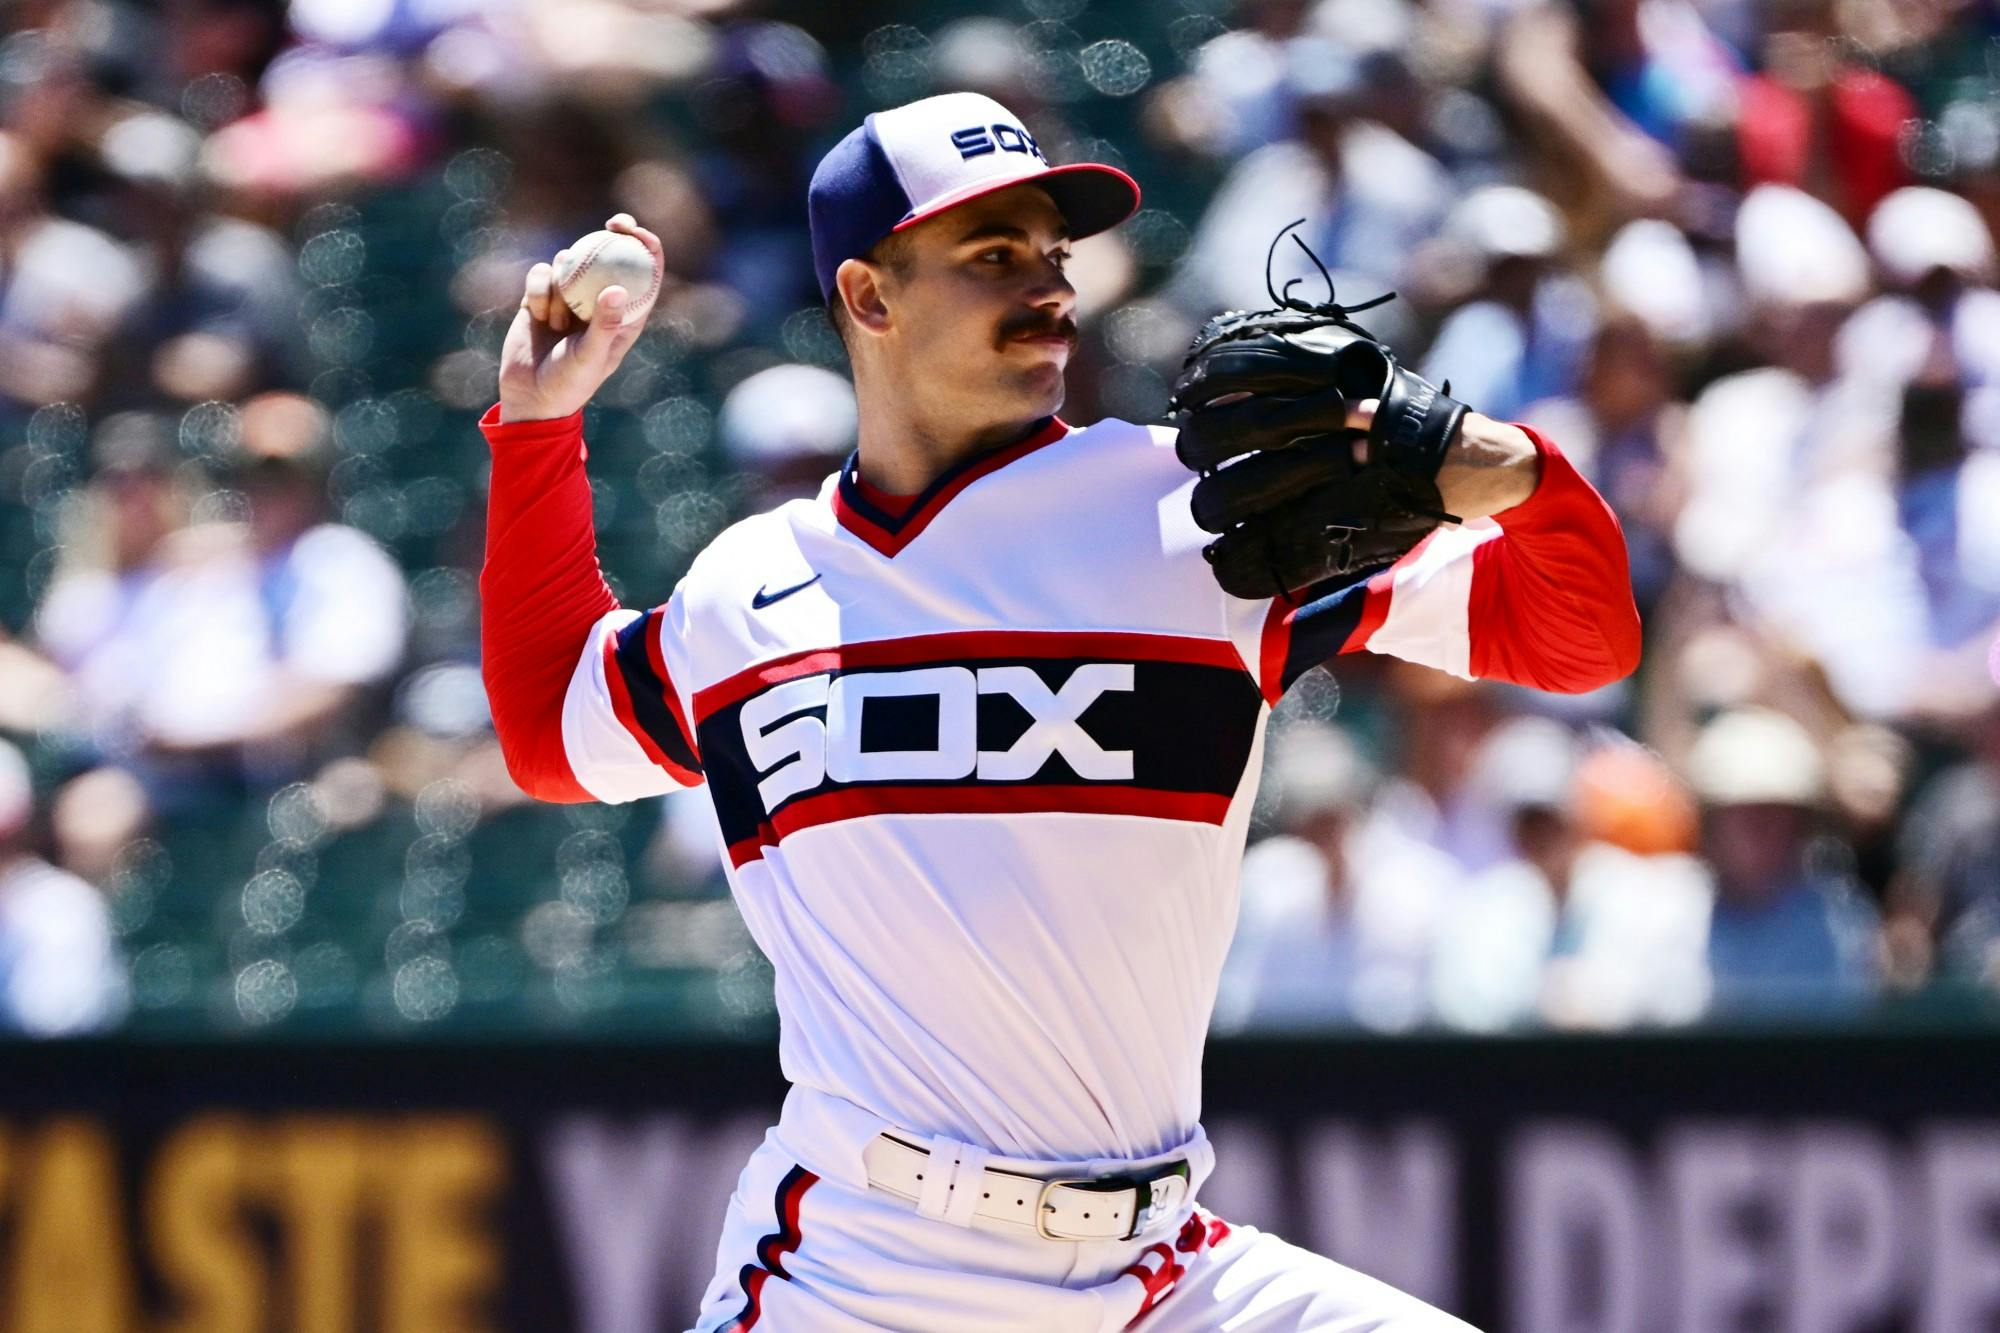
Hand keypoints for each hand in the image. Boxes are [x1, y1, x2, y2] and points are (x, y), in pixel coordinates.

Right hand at [497, 213, 663, 423]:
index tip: (638, 232)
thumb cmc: (569, 384)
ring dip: (561, 288)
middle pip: (611, 255)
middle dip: (615, 233)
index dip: (647, 247)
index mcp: (625, 316)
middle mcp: (599, 302)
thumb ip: (604, 325)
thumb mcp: (590, 357)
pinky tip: (536, 316)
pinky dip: (538, 291)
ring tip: (557, 325)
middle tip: (613, 223)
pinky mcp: (540, 298)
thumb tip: (619, 288)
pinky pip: (540, 275)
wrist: (529, 397)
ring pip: (569, 264)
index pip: (645, 274)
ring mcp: (569, 298)